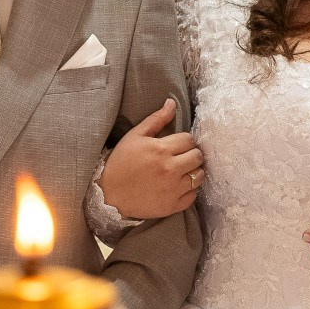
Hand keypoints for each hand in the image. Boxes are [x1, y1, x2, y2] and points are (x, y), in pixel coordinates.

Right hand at [99, 98, 203, 219]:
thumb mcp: (135, 136)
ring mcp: (173, 189)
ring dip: (193, 171)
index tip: (176, 145)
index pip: (189, 139)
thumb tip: (171, 102)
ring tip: (182, 171)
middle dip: (191, 154)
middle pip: (198, 156)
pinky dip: (189, 190)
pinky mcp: (173, 205)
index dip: (184, 141)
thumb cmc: (121, 162)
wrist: (109, 194)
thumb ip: (156, 119)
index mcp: (161, 149)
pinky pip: (194, 195)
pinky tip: (178, 186)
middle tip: (180, 157)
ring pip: (200, 176)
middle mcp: (170, 169)